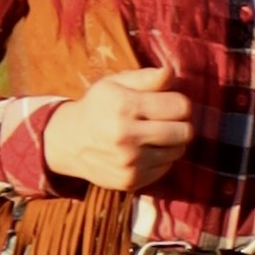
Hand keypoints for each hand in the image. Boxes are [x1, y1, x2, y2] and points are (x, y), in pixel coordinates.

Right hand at [40, 67, 193, 190]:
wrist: (69, 142)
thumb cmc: (98, 106)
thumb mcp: (116, 83)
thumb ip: (146, 77)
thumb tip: (171, 73)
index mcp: (124, 106)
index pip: (180, 106)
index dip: (180, 102)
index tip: (170, 103)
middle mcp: (127, 136)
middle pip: (185, 132)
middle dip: (181, 123)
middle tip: (167, 119)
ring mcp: (130, 162)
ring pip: (178, 151)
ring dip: (173, 142)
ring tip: (155, 134)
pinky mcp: (131, 181)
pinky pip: (166, 168)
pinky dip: (161, 158)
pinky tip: (145, 150)